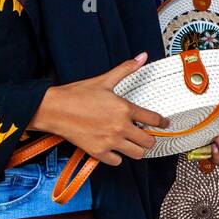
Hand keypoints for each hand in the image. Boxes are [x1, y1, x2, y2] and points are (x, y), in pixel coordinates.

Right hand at [28, 53, 167, 165]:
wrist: (53, 109)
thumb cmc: (76, 94)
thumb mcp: (104, 80)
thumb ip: (126, 69)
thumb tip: (143, 56)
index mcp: (124, 108)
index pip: (154, 119)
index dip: (163, 122)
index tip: (165, 124)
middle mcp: (120, 126)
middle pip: (148, 141)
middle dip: (149, 138)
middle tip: (144, 135)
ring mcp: (110, 141)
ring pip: (137, 154)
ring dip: (136, 149)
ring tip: (131, 143)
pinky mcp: (98, 152)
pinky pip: (117, 162)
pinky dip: (117, 157)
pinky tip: (114, 149)